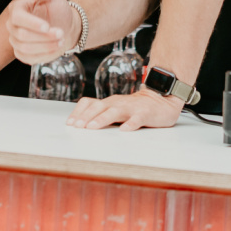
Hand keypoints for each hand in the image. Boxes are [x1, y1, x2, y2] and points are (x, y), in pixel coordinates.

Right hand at [7, 0, 77, 63]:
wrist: (65, 26)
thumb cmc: (58, 9)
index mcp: (17, 8)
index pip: (18, 17)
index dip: (32, 23)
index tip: (47, 27)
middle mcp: (12, 24)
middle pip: (22, 35)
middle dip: (43, 36)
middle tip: (61, 33)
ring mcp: (15, 40)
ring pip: (25, 48)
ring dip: (46, 46)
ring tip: (61, 40)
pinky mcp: (21, 53)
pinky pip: (28, 58)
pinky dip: (44, 54)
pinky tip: (55, 47)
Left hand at [66, 87, 183, 130]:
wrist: (160, 100)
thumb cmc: (135, 108)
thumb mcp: (116, 109)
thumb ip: (102, 115)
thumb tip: (82, 126)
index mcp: (108, 103)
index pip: (89, 103)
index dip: (79, 112)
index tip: (70, 123)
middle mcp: (117, 103)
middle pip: (98, 107)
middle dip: (86, 117)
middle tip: (77, 127)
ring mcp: (131, 107)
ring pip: (115, 111)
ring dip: (102, 119)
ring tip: (92, 127)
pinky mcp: (145, 113)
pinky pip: (137, 118)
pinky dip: (130, 124)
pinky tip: (124, 130)